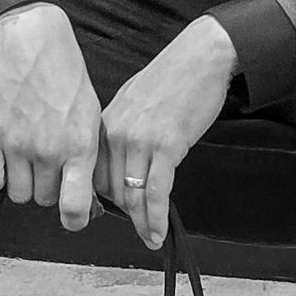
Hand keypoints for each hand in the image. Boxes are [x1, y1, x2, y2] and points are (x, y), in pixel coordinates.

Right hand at [0, 4, 101, 232]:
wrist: (34, 45)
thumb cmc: (66, 80)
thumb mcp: (90, 118)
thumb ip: (86, 159)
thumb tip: (83, 197)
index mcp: (80, 147)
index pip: (75, 206)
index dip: (74, 219)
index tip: (71, 217)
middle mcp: (49, 150)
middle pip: (44, 199)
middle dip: (46, 186)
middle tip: (46, 163)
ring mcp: (17, 144)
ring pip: (18, 193)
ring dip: (21, 182)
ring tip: (25, 158)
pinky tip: (2, 160)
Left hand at [97, 15, 237, 250]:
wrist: (200, 58)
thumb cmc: (172, 79)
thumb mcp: (132, 104)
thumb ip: (121, 133)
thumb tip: (121, 164)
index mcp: (105, 124)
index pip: (95, 174)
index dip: (105, 198)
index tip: (115, 213)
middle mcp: (117, 134)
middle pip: (111, 189)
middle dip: (126, 212)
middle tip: (140, 227)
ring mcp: (140, 141)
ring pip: (132, 195)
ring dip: (141, 222)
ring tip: (148, 238)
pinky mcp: (167, 146)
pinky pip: (156, 193)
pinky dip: (155, 217)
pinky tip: (157, 232)